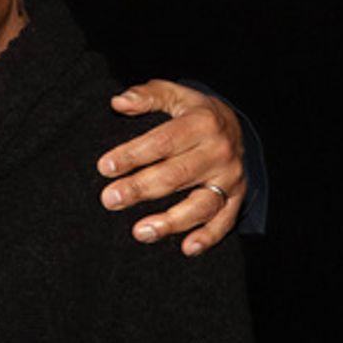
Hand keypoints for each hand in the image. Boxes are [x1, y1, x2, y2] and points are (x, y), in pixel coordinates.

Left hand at [97, 79, 243, 256]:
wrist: (236, 126)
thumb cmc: (194, 112)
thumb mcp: (174, 94)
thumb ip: (146, 96)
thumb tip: (119, 102)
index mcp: (201, 123)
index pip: (162, 141)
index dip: (133, 154)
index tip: (105, 166)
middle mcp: (219, 152)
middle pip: (176, 175)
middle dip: (140, 189)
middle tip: (110, 199)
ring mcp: (230, 178)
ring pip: (201, 204)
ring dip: (170, 221)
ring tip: (139, 231)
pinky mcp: (237, 198)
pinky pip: (225, 221)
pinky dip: (208, 237)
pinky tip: (186, 248)